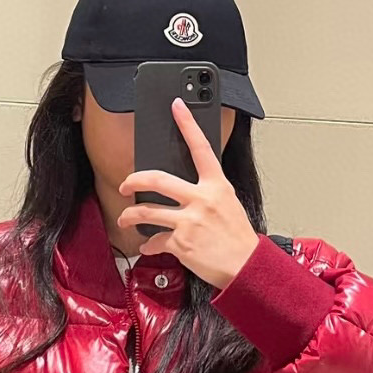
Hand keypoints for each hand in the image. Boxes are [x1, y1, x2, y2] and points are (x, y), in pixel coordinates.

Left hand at [116, 99, 259, 288]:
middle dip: (133, 180)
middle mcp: (201, 199)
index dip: (187, 124)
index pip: (201, 147)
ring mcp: (189, 221)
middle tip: (125, 184)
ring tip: (126, 219)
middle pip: (157, 179)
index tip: (177, 106)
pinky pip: (155, 240)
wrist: (246, 266)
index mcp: (217, 185)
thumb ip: (208, 192)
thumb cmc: (238, 237)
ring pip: (147, 212)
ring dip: (130, 216)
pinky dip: (149, 245)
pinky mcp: (181, 243)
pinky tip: (148, 246)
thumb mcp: (229, 204)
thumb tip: (185, 189)